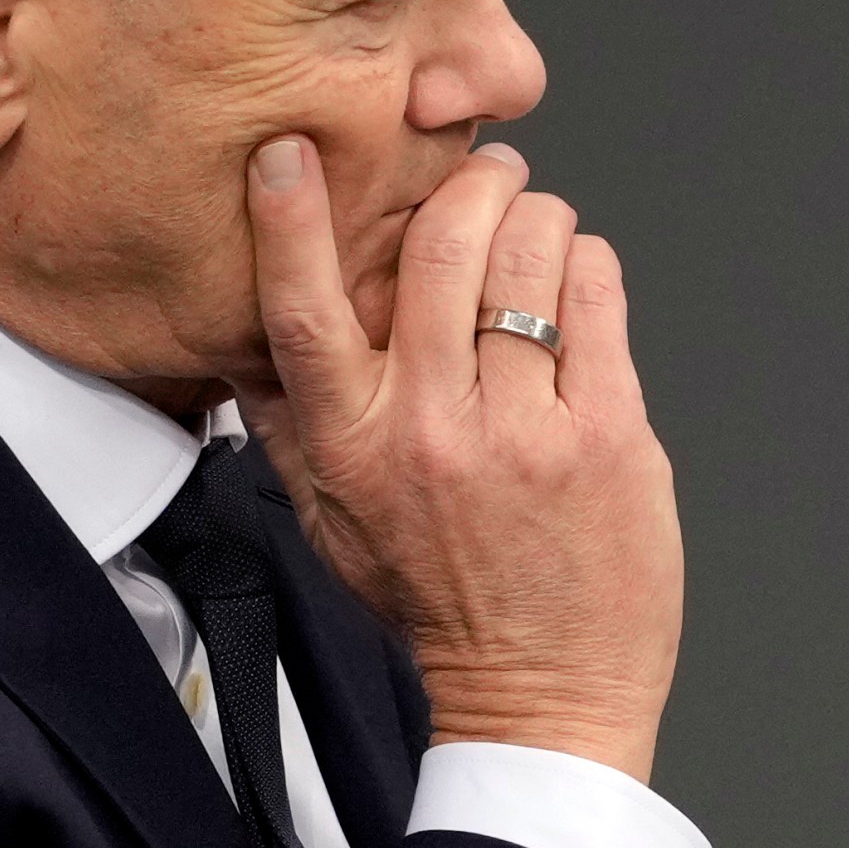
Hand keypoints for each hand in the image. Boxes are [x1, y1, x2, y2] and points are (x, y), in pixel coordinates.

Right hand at [234, 136, 684, 780]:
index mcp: (354, 443)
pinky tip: (574, 282)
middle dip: (468, 183)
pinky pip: (596, 292)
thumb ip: (285, 419)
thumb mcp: (328, 516)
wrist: (542, 693)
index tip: (291, 154)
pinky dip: (585, 263)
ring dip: (534, 216)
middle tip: (483, 175)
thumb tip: (240, 328)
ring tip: (533, 233)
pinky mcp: (608, 432)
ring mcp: (526, 429)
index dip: (291, 220)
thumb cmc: (433, 600)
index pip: (303, 310)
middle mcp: (432, 428)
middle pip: (439, 247)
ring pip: (529, 251)